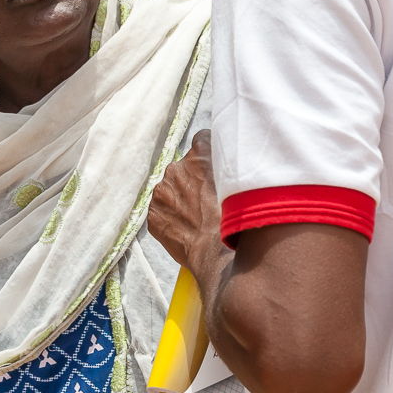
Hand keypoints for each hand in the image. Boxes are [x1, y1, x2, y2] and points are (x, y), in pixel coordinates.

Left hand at [147, 131, 224, 278]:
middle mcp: (177, 167)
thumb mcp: (239, 181)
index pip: (202, 141)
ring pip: (170, 190)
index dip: (208, 156)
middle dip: (192, 181)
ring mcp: (162, 190)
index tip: (213, 169)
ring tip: (197, 218)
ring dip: (180, 199)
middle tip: (207, 200)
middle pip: (184, 168)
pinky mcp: (153, 212)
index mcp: (200, 155)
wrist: (217, 251)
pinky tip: (186, 229)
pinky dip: (171, 218)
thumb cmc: (234, 218)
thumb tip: (227, 161)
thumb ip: (228, 165)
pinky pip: (161, 210)